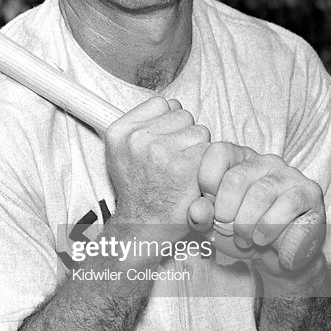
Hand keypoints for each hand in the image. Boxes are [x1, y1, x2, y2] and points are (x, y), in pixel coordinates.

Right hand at [105, 97, 210, 233]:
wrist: (143, 226)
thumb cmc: (139, 189)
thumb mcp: (122, 153)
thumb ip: (141, 125)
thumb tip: (171, 104)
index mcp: (120, 131)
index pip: (162, 103)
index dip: (169, 122)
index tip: (163, 143)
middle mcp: (137, 139)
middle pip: (183, 114)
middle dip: (184, 135)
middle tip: (173, 161)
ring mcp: (160, 151)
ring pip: (200, 131)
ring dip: (198, 149)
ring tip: (183, 170)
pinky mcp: (184, 167)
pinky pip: (210, 150)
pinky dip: (208, 165)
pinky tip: (194, 178)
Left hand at [188, 143, 325, 276]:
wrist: (277, 258)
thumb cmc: (243, 234)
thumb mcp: (213, 226)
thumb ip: (199, 215)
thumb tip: (198, 209)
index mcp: (239, 159)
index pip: (217, 153)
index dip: (208, 186)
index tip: (213, 210)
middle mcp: (265, 161)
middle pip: (235, 179)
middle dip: (227, 214)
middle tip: (229, 231)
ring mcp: (289, 174)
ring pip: (260, 194)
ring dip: (247, 226)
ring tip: (247, 239)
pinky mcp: (310, 192)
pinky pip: (286, 207)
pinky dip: (269, 230)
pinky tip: (264, 240)